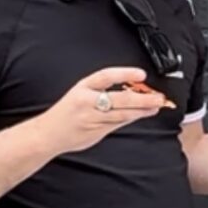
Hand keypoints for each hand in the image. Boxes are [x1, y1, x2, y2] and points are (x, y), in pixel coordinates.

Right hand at [41, 67, 167, 155]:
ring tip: (155, 105)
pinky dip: (133, 118)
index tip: (141, 74)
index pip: (106, 76)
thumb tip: (130, 86)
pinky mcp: (96, 131)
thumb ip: (103, 90)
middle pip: (120, 98)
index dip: (124, 74)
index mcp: (83, 87)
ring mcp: (92, 118)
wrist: (48, 134)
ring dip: (142, 110)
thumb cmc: (66, 112)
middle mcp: (87, 101)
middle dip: (143, 98)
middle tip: (159, 96)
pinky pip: (118, 123)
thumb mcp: (81, 93)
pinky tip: (143, 114)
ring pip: (122, 113)